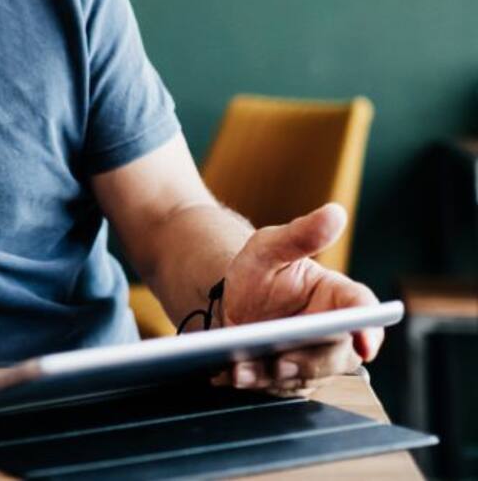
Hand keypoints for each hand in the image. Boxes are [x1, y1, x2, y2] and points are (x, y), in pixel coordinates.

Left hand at [214, 203, 382, 394]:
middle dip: (310, 361)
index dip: (368, 328)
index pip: (363, 311)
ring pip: (305, 375)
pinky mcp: (290, 379)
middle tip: (282, 360)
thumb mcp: (271, 246)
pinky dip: (256, 381)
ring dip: (275, 375)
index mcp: (340, 297)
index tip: (363, 341)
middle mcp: (335, 333)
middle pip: (337, 355)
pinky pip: (278, 387)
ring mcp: (314, 360)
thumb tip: (335, 212)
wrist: (231, 299)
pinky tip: (233, 372)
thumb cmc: (259, 270)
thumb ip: (301, 234)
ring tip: (244, 367)